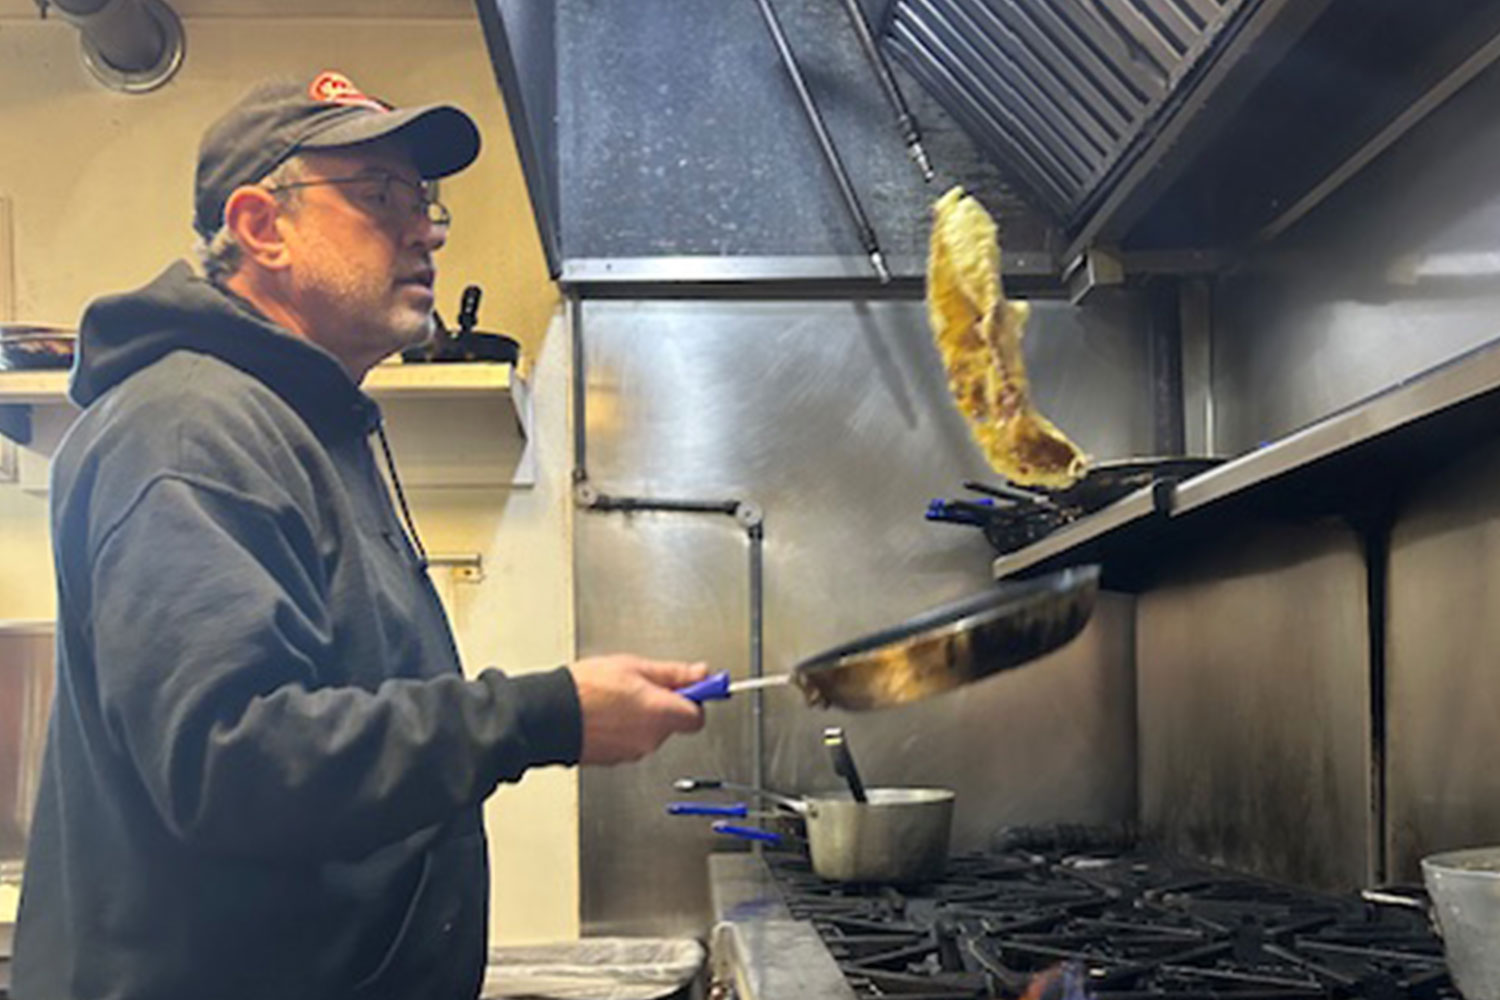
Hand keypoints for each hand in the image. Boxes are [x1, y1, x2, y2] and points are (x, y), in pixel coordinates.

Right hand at [569, 655, 707, 764]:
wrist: (549, 716)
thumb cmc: (586, 690)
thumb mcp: (635, 667)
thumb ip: (673, 673)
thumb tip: (701, 673)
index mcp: (661, 714)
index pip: (698, 717)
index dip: (693, 699)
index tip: (687, 686)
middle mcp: (651, 739)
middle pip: (671, 723)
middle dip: (662, 704)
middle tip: (640, 684)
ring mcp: (632, 752)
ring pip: (649, 732)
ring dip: (640, 716)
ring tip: (615, 696)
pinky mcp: (614, 759)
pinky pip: (629, 741)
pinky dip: (623, 728)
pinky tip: (604, 712)